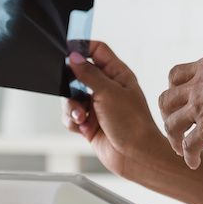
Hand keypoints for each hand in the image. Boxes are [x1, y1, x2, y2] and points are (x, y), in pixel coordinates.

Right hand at [62, 41, 171, 178]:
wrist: (135, 156)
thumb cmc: (132, 124)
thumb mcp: (108, 93)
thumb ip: (88, 74)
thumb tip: (74, 56)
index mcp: (117, 74)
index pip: (97, 50)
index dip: (82, 47)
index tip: (67, 52)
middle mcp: (107, 87)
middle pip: (78, 74)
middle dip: (71, 85)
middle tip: (72, 91)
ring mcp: (98, 105)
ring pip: (71, 97)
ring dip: (72, 108)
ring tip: (82, 118)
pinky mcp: (90, 122)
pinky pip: (71, 116)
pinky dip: (73, 121)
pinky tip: (83, 128)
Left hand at [159, 53, 202, 168]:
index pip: (175, 74)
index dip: (174, 87)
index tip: (181, 98)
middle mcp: (196, 87)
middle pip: (165, 100)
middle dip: (167, 114)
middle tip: (176, 124)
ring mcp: (199, 108)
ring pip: (171, 124)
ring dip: (173, 138)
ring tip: (179, 148)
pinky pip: (188, 146)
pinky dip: (189, 156)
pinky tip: (194, 163)